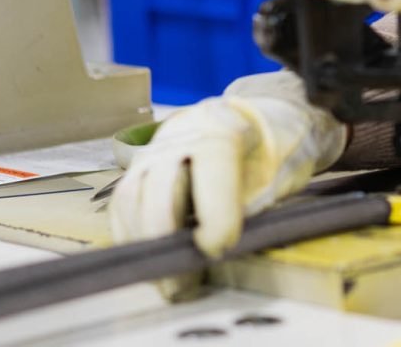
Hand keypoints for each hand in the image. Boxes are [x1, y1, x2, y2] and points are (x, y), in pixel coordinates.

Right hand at [108, 71, 345, 299]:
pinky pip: (122, 204)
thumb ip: (256, 204)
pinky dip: (131, 236)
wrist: (250, 118)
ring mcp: (154, 151)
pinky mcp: (138, 167)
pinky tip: (150, 258)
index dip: (215, 219)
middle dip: (168, 242)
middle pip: (160, 190)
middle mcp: (181, 136)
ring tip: (166, 279)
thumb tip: (227, 246)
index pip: (212, 175)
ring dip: (144, 245)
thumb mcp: (278, 172)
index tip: (220, 249)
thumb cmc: (269, 150)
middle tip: (185, 283)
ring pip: (131, 199)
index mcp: (222, 132)